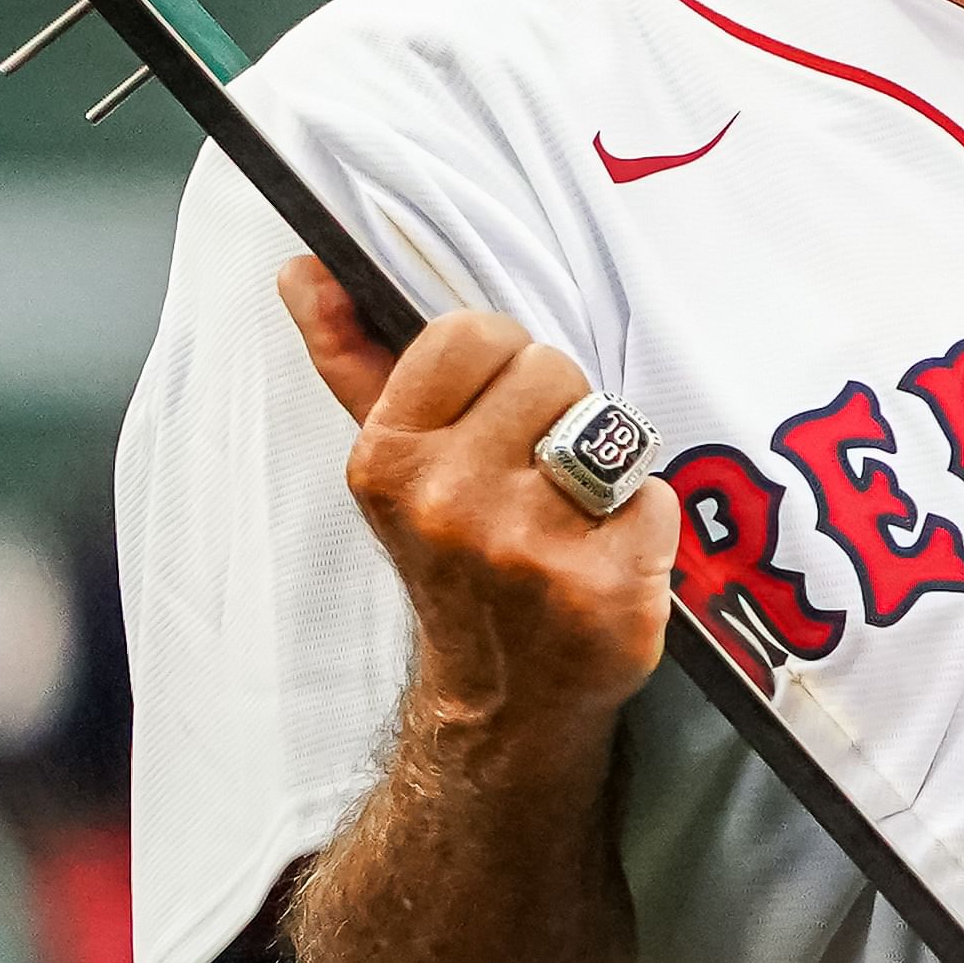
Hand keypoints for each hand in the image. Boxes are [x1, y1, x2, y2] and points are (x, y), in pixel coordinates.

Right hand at [279, 259, 674, 745]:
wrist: (501, 695)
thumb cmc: (452, 552)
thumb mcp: (392, 458)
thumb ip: (351, 356)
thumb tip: (305, 267)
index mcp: (388, 459)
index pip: (474, 333)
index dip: (502, 364)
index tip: (494, 413)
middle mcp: (449, 503)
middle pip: (554, 369)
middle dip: (557, 410)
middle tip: (534, 472)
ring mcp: (530, 549)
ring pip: (609, 426)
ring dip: (605, 461)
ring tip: (572, 509)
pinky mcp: (609, 588)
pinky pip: (658, 492)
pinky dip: (647, 516)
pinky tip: (610, 553)